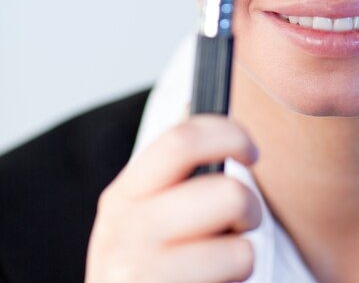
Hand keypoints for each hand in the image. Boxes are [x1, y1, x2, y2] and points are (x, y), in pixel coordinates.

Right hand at [85, 115, 260, 282]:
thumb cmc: (143, 268)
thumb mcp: (141, 217)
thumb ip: (173, 182)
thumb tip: (230, 137)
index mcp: (125, 193)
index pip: (181, 141)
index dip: (228, 135)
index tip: (249, 151)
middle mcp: (126, 229)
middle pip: (226, 194)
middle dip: (251, 205)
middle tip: (245, 219)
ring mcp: (141, 273)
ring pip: (239, 250)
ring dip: (243, 256)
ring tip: (222, 263)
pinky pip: (231, 282)